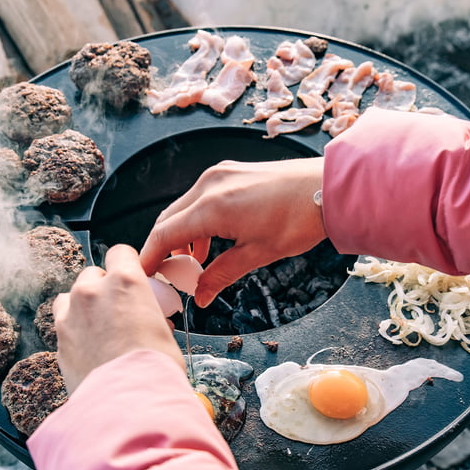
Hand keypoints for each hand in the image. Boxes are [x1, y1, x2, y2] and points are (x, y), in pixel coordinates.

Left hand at [53, 244, 184, 393]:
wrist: (128, 405)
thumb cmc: (154, 371)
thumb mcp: (165, 335)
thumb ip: (151, 318)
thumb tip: (149, 322)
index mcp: (125, 283)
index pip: (121, 253)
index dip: (128, 265)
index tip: (133, 278)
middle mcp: (92, 292)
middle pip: (93, 274)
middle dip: (104, 288)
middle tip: (120, 311)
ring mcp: (70, 315)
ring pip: (71, 296)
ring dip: (83, 306)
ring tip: (100, 329)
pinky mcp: (58, 340)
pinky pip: (63, 324)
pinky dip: (73, 331)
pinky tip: (89, 349)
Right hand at [140, 157, 326, 306]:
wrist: (327, 188)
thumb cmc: (298, 220)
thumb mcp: (257, 254)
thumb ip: (222, 275)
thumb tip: (200, 297)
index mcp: (212, 206)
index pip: (165, 234)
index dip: (149, 257)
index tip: (142, 275)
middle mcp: (209, 184)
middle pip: (168, 219)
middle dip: (162, 248)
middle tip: (167, 275)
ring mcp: (218, 174)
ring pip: (183, 208)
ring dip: (180, 235)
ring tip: (192, 263)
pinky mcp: (229, 171)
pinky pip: (199, 198)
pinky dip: (196, 220)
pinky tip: (209, 242)